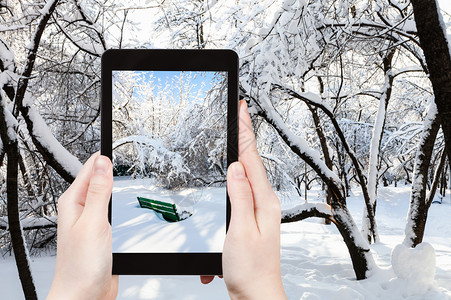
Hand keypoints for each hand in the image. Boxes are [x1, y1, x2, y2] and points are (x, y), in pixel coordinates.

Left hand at [47, 153, 117, 299]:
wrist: (85, 294)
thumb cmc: (80, 265)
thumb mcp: (93, 222)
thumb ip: (98, 192)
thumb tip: (103, 162)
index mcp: (74, 202)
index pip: (90, 168)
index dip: (104, 156)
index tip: (116, 142)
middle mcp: (81, 209)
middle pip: (99, 179)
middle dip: (112, 168)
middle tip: (127, 155)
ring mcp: (92, 220)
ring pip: (107, 194)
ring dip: (117, 185)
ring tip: (127, 173)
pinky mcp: (103, 231)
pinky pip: (113, 210)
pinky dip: (121, 203)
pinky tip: (127, 201)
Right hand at [201, 100, 286, 299]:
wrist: (256, 293)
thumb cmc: (250, 268)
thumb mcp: (241, 229)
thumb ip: (240, 195)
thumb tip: (236, 167)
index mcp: (263, 201)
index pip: (251, 158)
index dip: (245, 132)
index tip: (243, 110)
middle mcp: (264, 202)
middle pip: (251, 162)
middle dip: (244, 136)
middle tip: (240, 114)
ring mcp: (259, 210)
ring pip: (247, 175)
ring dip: (240, 154)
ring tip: (237, 134)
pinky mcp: (252, 218)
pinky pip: (244, 190)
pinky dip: (236, 177)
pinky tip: (234, 171)